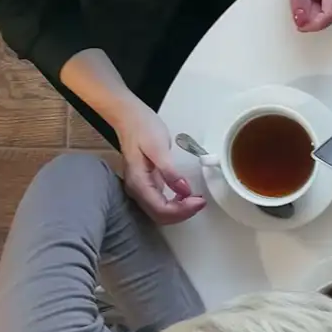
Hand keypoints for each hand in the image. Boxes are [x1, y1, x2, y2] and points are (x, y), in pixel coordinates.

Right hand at [116, 101, 205, 224]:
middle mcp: (137, 190)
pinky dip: (175, 204)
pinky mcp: (147, 184)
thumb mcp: (159, 147)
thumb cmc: (143, 128)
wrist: (130, 117)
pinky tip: (186, 196)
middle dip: (183, 213)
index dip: (182, 210)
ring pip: (161, 212)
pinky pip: (161, 202)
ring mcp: (141, 188)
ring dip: (180, 211)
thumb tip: (183, 190)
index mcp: (138, 182)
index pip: (161, 209)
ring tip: (196, 200)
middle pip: (160, 215)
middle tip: (201, 202)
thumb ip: (170, 171)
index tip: (199, 201)